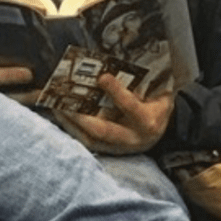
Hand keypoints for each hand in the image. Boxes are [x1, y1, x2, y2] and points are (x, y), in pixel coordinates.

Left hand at [53, 73, 174, 154]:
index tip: (102, 76)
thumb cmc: (157, 106)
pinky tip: (63, 118)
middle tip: (64, 100)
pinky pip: (88, 143)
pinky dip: (73, 130)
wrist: (163, 131)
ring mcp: (120, 149)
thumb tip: (111, 68)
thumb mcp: (157, 94)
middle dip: (81, 115)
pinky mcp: (110, 152)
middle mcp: (133, 139)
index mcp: (148, 121)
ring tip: (57, 107)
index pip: (130, 107)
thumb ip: (139, 84)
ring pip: (91, 140)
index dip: (116, 92)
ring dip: (71, 124)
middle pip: (103, 130)